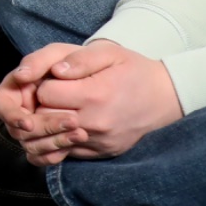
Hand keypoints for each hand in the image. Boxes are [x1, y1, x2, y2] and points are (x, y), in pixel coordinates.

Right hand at [0, 42, 84, 160]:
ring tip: (81, 133)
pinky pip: (42, 157)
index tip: (28, 121)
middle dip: (42, 128)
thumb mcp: (65, 51)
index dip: (11, 115)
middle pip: (18, 129)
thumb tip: (22, 75)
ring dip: (52, 142)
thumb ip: (42, 59)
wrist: (120, 81)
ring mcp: (37, 127)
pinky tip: (73, 146)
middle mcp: (25, 108)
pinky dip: (54, 156)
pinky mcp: (51, 141)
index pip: (2, 104)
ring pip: (30, 145)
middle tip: (73, 121)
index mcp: (20, 86)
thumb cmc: (87, 61)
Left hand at [26, 40, 184, 162]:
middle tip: (51, 95)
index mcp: (95, 95)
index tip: (52, 79)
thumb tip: (55, 71)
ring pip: (53, 137)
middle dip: (40, 105)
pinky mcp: (102, 152)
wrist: (165, 97)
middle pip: (44, 118)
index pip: (45, 94)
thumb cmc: (132, 70)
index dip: (43, 85)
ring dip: (48, 124)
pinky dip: (60, 138)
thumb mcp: (108, 52)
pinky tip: (66, 124)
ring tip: (56, 109)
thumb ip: (79, 58)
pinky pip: (67, 151)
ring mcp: (99, 141)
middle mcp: (96, 123)